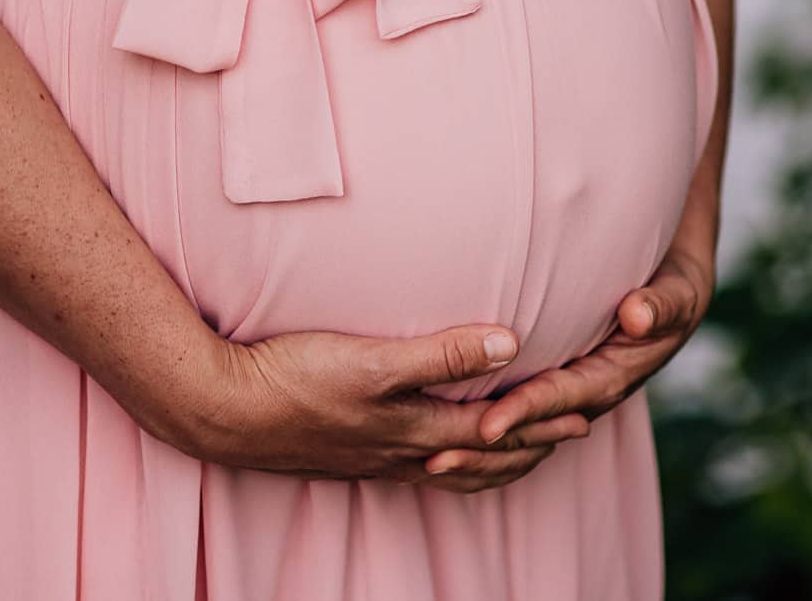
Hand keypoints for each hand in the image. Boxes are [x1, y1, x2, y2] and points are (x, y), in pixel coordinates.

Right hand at [179, 322, 588, 490]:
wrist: (226, 410)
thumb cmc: (297, 379)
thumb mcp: (373, 362)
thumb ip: (440, 353)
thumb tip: (508, 344)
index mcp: (417, 431)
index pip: (498, 431)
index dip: (543, 420)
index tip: (585, 410)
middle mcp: (404, 452)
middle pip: (484, 458)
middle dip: (532, 446)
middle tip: (575, 432)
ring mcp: (376, 456)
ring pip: (453, 466)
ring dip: (494, 458)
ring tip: (521, 448)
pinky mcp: (350, 451)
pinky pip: (419, 464)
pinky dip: (451, 459)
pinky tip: (437, 446)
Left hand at [419, 243, 715, 481]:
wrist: (673, 292)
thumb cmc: (672, 288)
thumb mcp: (676, 293)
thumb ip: (661, 305)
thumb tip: (637, 316)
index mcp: (616, 375)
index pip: (567, 398)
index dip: (528, 411)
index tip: (489, 425)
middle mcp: (590, 392)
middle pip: (537, 426)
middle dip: (491, 444)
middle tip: (438, 457)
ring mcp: (571, 392)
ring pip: (525, 428)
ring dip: (481, 448)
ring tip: (431, 462)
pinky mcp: (554, 382)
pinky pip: (520, 411)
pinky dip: (486, 428)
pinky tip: (444, 437)